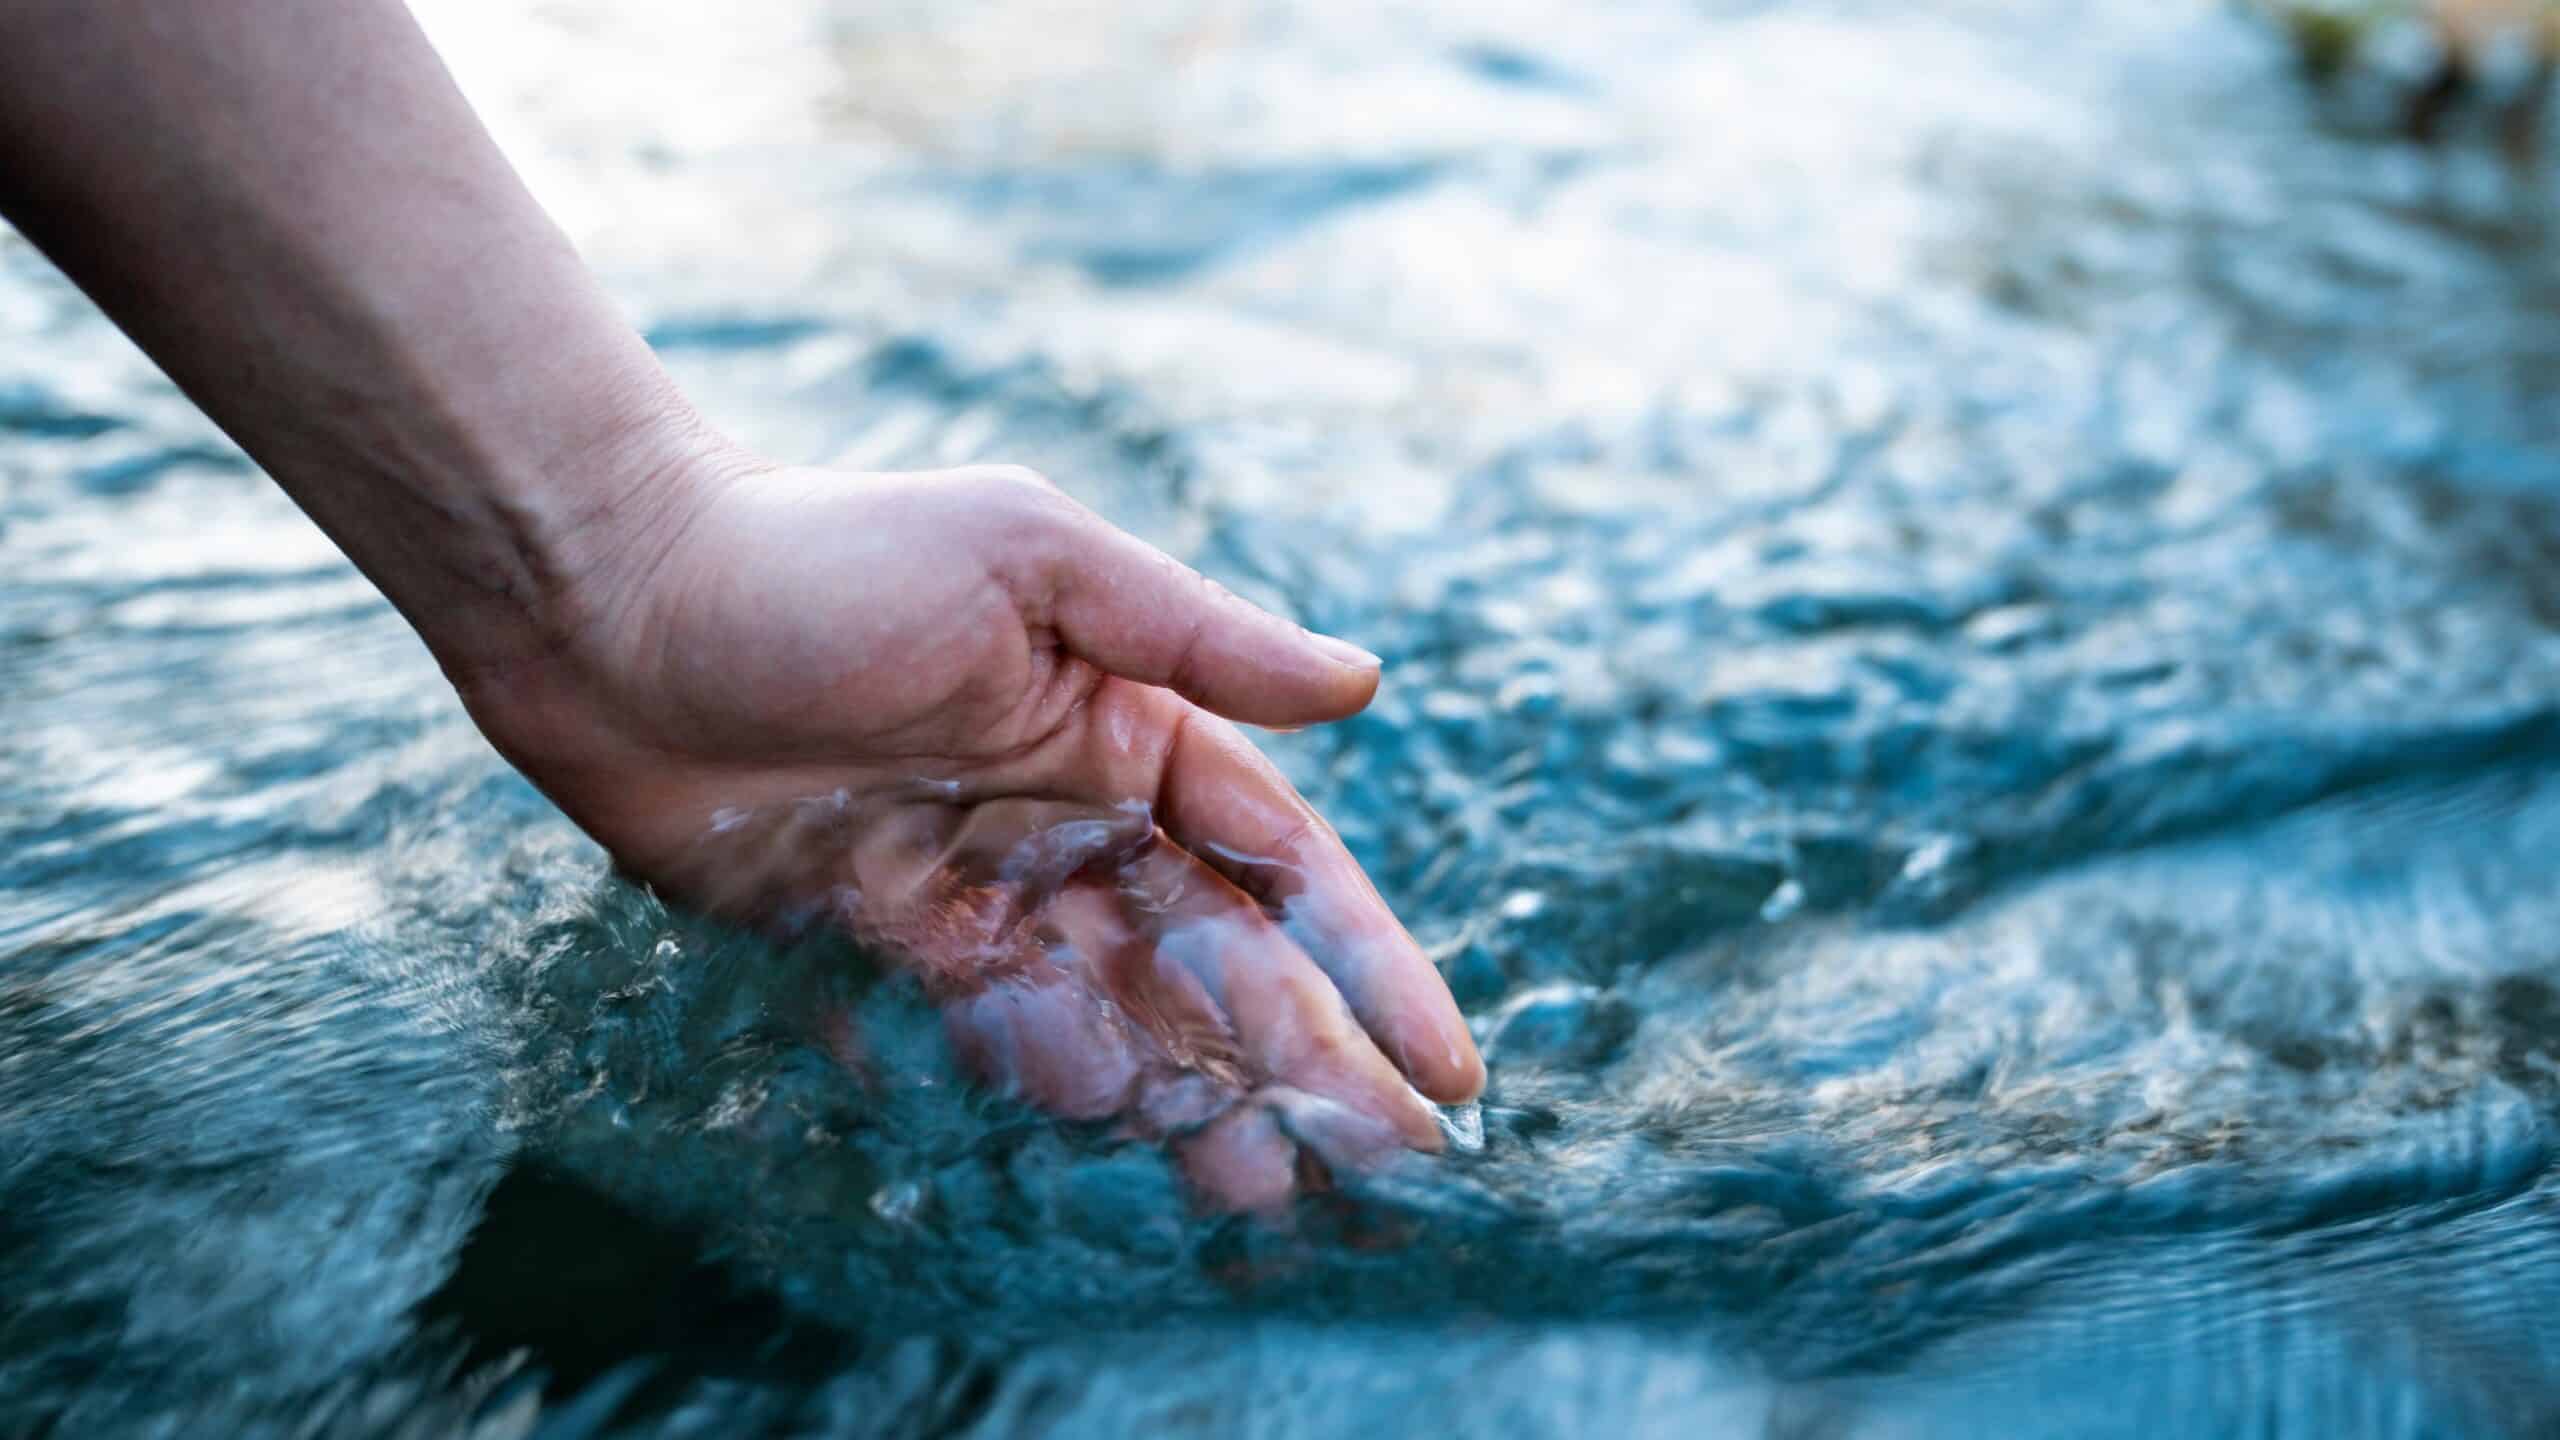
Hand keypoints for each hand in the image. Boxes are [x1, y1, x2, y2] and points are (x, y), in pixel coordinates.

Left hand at [457, 450, 1485, 1210]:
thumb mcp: (1031, 561)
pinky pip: (992, 1034)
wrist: (615, 606)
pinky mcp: (883, 936)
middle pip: (1214, 963)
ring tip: (1268, 1192)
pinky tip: (1123, 1149)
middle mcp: (1070, 814)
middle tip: (1380, 1164)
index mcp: (1127, 729)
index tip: (1443, 1062)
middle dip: (1303, 1060)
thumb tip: (1363, 684)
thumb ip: (1194, 635)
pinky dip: (1057, 1089)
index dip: (1368, 964)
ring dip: (1196, 1099)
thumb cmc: (826, 554)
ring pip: (1118, 1014)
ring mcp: (980, 883)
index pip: (1279, 868)